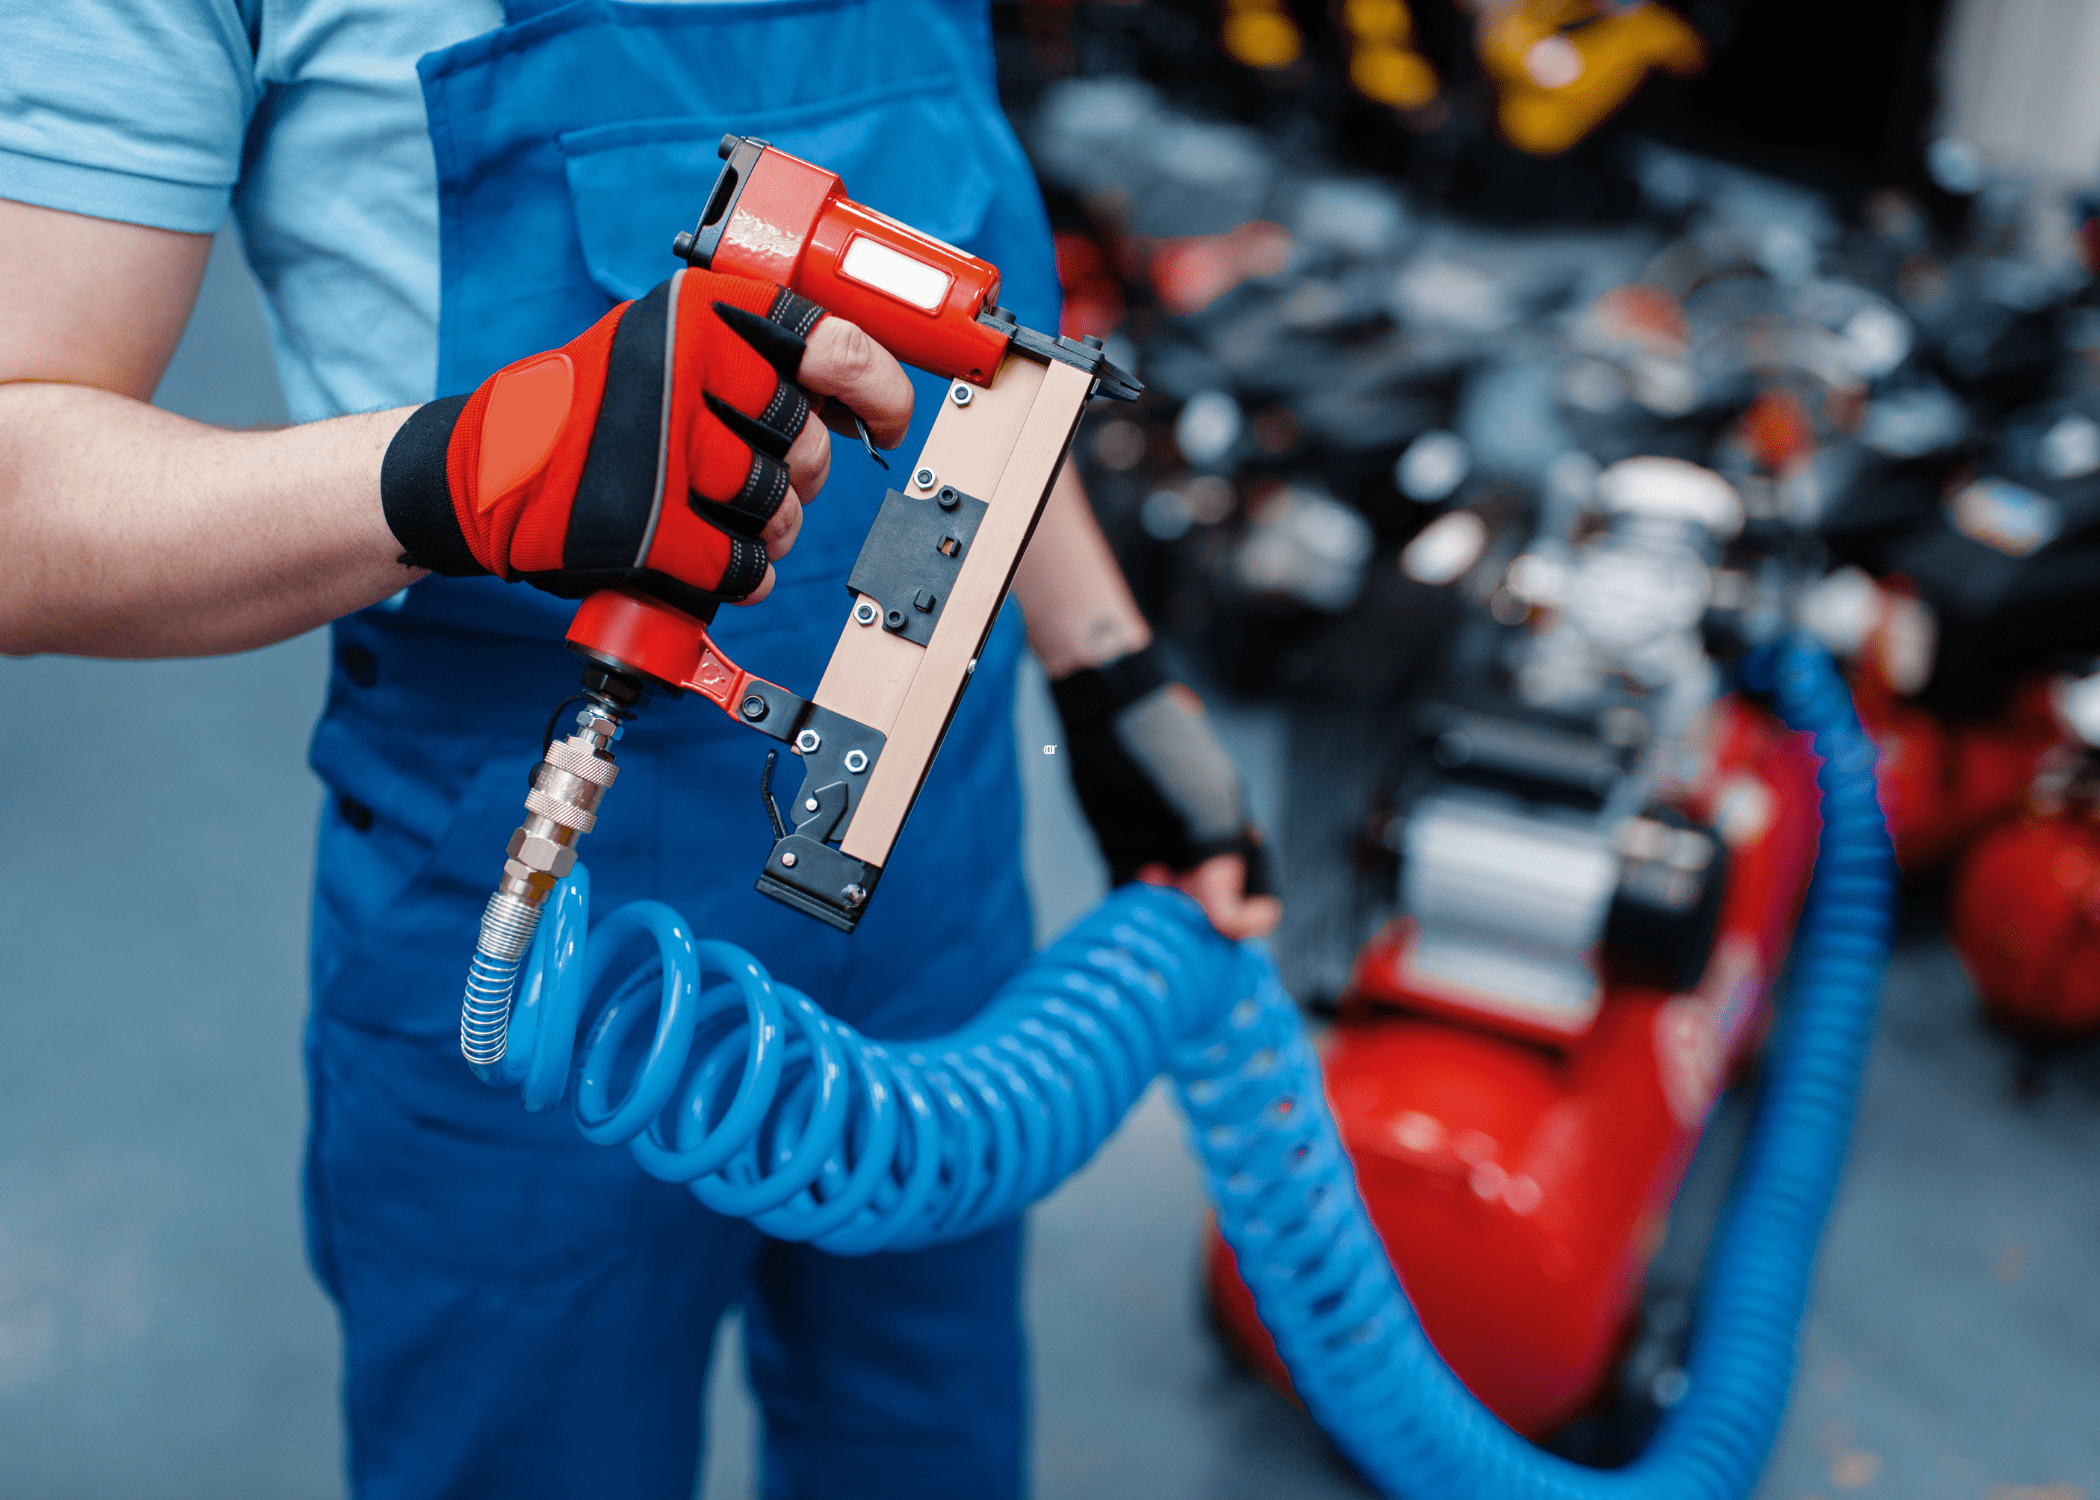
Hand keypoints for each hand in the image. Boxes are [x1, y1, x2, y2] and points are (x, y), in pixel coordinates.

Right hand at [379, 268, 911, 615]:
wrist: (485, 470)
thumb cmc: (598, 413)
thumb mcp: (667, 347)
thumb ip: (753, 356)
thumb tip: (859, 399)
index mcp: (697, 312)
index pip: (834, 343)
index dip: (882, 389)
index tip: (889, 420)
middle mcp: (679, 367)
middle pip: (809, 441)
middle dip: (803, 474)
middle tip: (765, 476)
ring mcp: (659, 448)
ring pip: (780, 506)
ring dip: (769, 527)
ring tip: (728, 517)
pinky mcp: (644, 523)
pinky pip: (741, 564)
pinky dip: (739, 575)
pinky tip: (716, 562)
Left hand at [1049, 642, 1281, 941]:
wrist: (1107, 715)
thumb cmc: (1166, 748)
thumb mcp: (1206, 802)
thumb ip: (1221, 860)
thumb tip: (1226, 919)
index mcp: (1231, 839)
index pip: (1254, 896)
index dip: (1246, 920)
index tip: (1224, 926)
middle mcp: (1199, 854)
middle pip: (1209, 913)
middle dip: (1197, 923)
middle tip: (1177, 905)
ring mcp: (1161, 856)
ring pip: (1169, 911)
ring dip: (1161, 919)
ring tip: (1147, 890)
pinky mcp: (1121, 855)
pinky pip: (1129, 897)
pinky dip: (1127, 910)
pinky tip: (1124, 904)